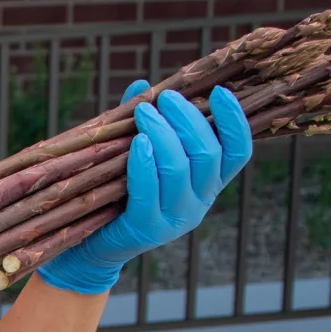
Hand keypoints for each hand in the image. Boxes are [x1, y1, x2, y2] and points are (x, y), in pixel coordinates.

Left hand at [37, 84, 250, 296]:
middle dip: (188, 119)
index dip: (234, 120)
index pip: (238, 151)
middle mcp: (201, 201)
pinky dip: (145, 162)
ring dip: (163, 133)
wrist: (93, 245)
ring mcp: (177, 218)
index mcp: (209, 182)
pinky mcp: (148, 229)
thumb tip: (142, 86)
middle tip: (165, 99)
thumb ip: (145, 124)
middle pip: (209, 153)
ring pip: (181, 168)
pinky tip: (138, 142)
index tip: (219, 91)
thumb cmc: (119, 192)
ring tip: (145, 112)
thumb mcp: (137, 154)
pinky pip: (150, 190)